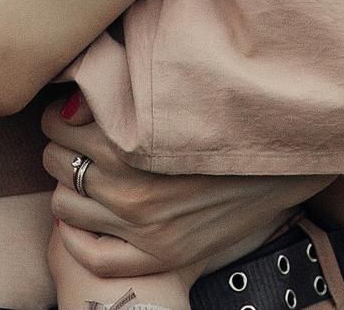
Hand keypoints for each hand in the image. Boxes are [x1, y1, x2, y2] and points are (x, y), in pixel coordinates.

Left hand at [42, 94, 330, 280]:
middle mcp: (131, 188)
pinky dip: (76, 237)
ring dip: (69, 186)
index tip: (73, 111)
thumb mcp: (171, 88)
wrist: (286, 155)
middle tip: (80, 139)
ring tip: (89, 172)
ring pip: (65, 206)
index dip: (60, 114)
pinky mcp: (160, 255)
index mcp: (130, 140)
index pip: (57, 125)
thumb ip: (115, 86)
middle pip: (57, 162)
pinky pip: (92, 256)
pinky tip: (85, 217)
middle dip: (63, 146)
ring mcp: (144, 227)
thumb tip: (64, 105)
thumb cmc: (226, 109)